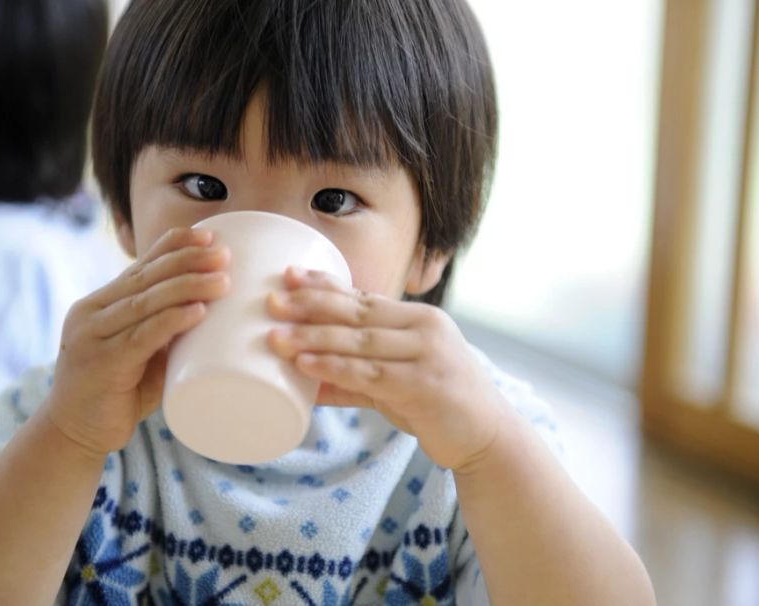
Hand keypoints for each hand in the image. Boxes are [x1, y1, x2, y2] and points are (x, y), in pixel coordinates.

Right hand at [46, 228, 229, 457]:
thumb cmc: (117, 394)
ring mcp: (92, 337)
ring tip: (223, 281)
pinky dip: (172, 321)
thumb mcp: (142, 355)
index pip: (140, 265)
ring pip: (146, 302)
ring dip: (188, 287)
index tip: (210, 235)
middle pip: (146, 277)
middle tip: (224, 255)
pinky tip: (198, 311)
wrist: (73, 436)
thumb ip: (166, 334)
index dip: (174, 246)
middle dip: (188, 261)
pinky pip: (141, 336)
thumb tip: (214, 313)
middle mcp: (92, 312)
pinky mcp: (101, 364)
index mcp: (101, 304)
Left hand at [266, 267, 506, 470]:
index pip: (364, 296)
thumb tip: (303, 379)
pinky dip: (334, 368)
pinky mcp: (423, 386)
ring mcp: (427, 355)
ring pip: (359, 341)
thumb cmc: (437, 405)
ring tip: (275, 337)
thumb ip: (354, 377)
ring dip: (313, 338)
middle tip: (271, 302)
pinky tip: (306, 365)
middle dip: (310, 305)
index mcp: (419, 319)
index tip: (288, 275)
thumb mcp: (396, 382)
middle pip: (357, 312)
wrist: (487, 437)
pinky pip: (369, 374)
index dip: (325, 284)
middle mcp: (425, 329)